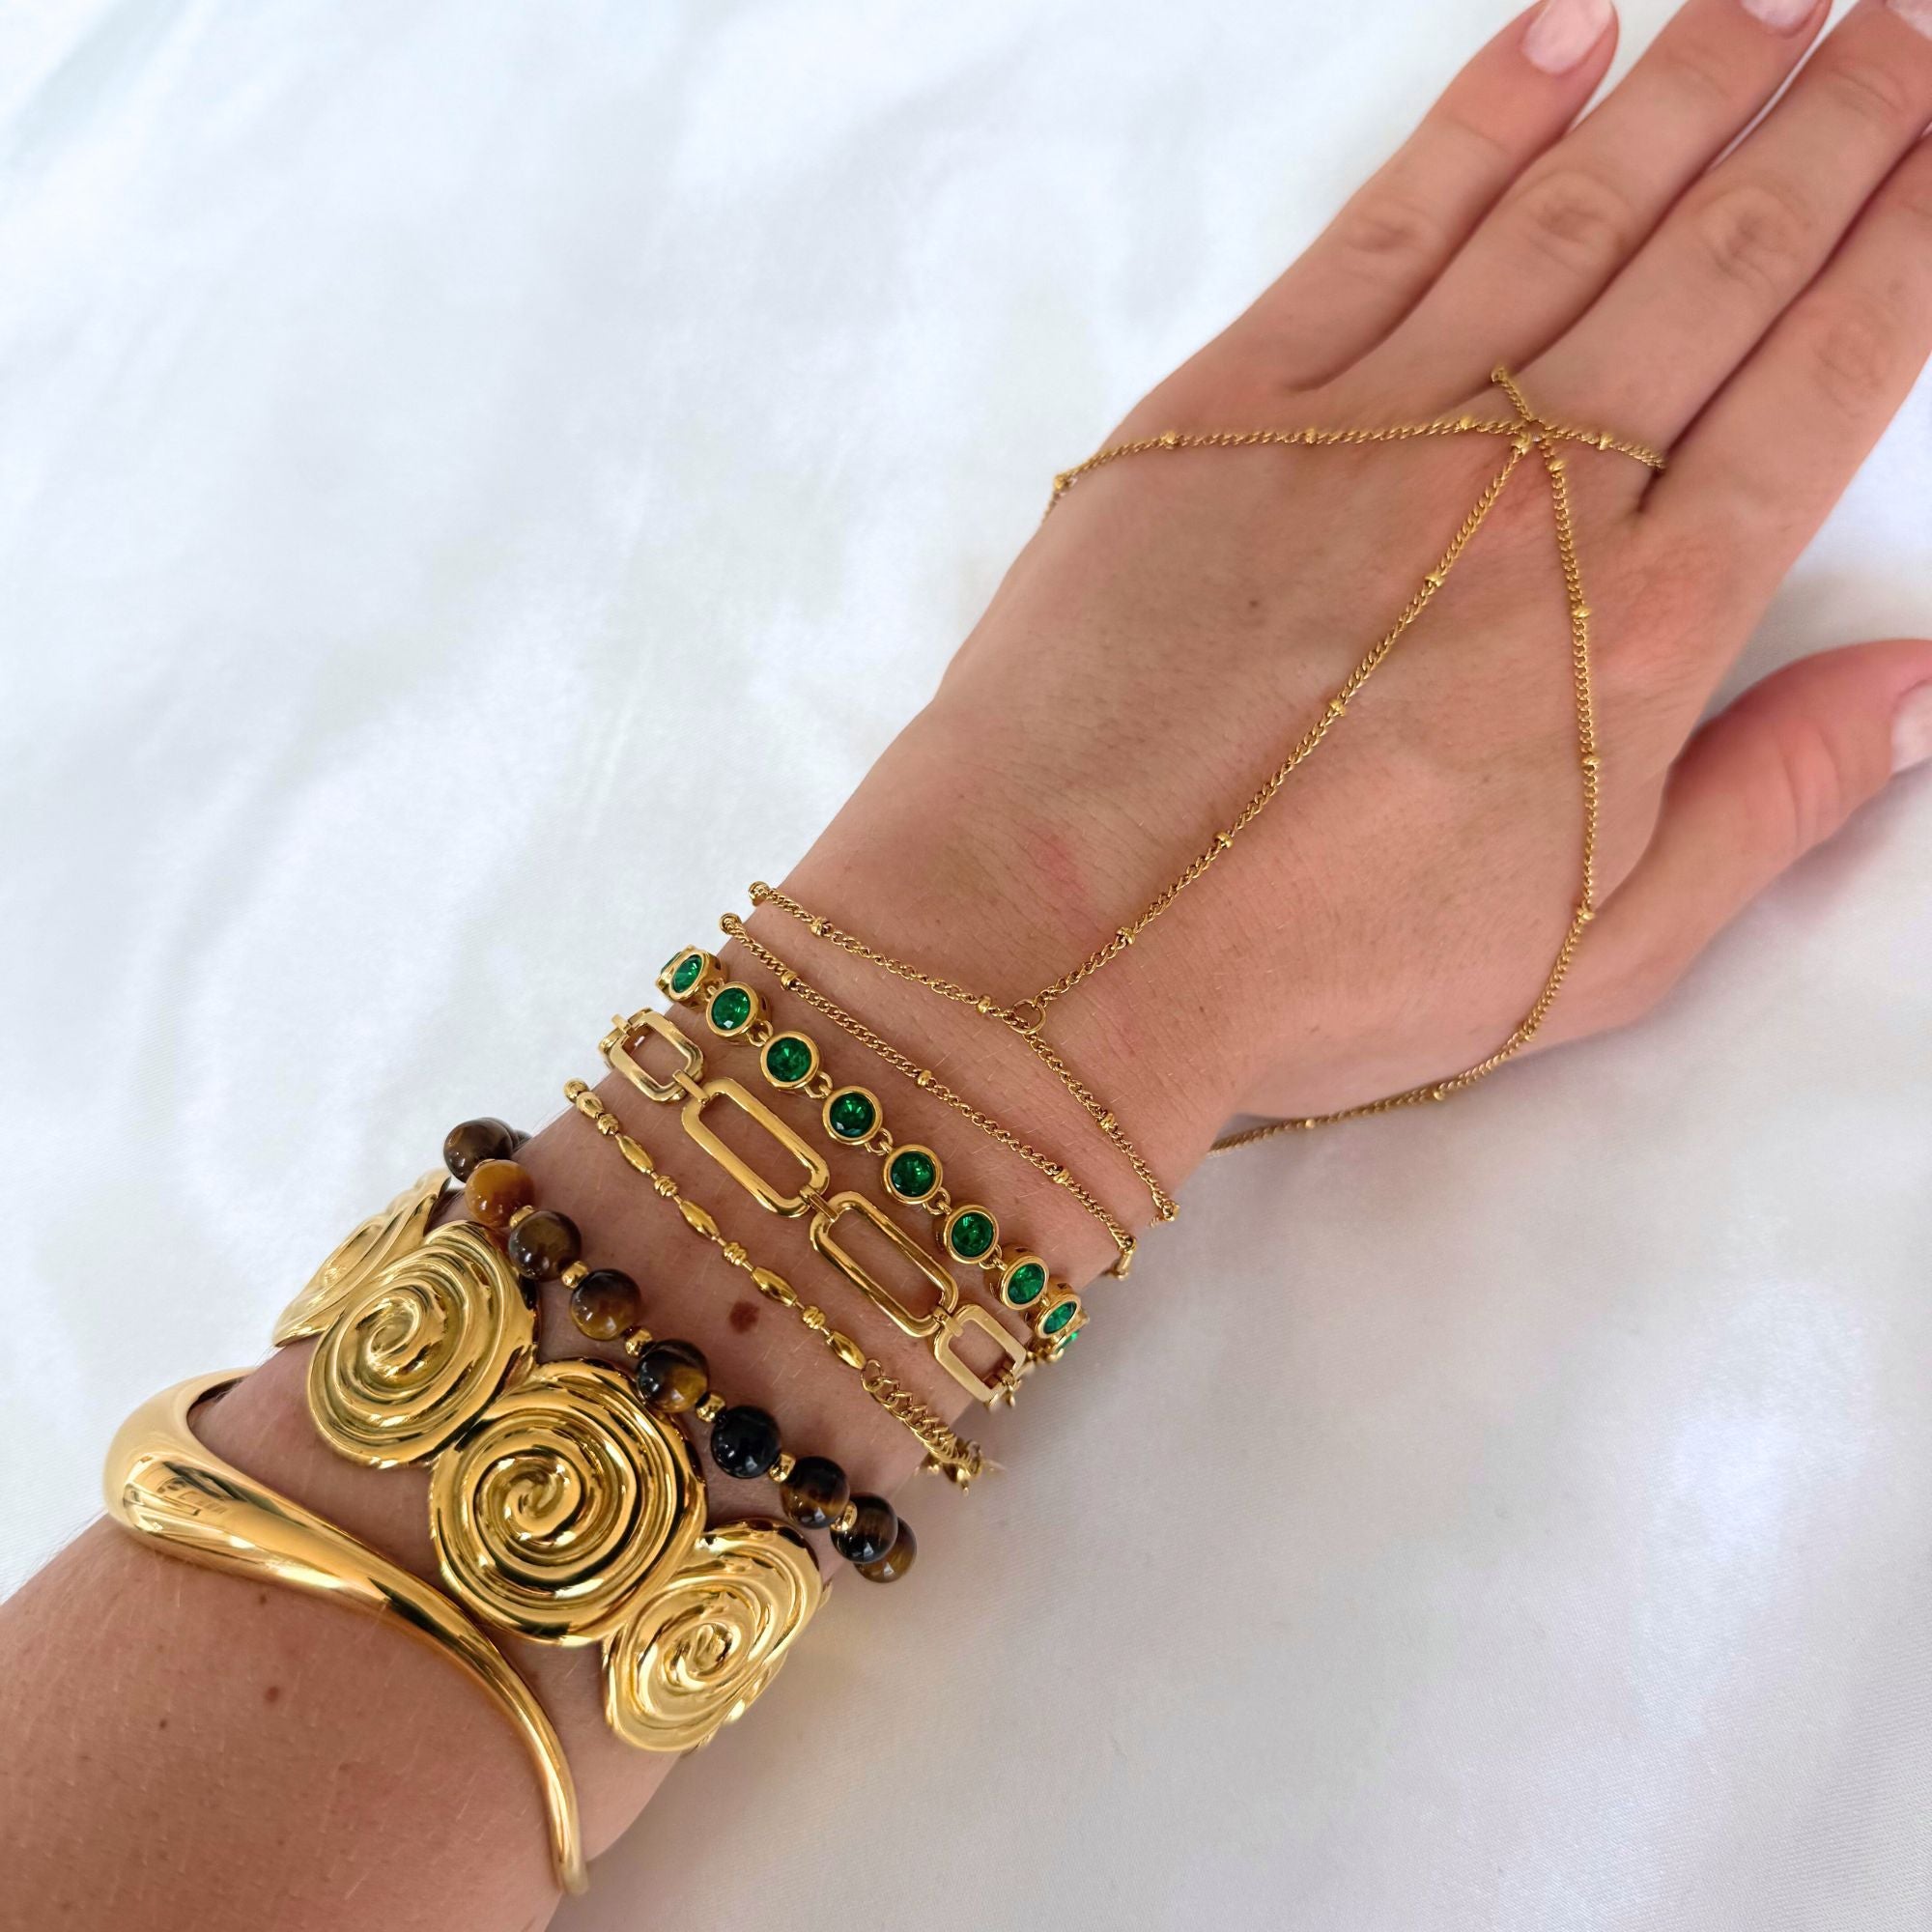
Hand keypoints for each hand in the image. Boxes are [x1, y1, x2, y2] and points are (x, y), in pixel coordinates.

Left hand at [779, 0, 1931, 1184]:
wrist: (1070, 935)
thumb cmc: (1321, 967)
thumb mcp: (1594, 950)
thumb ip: (1772, 806)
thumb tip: (1919, 686)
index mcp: (1640, 617)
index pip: (1822, 385)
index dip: (1905, 249)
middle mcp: (1530, 483)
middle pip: (1718, 262)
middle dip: (1829, 130)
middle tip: (1901, 27)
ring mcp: (1376, 422)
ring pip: (1572, 210)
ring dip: (1687, 89)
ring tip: (1775, 1)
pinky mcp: (1233, 401)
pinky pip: (1387, 221)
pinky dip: (1483, 120)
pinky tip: (1563, 40)